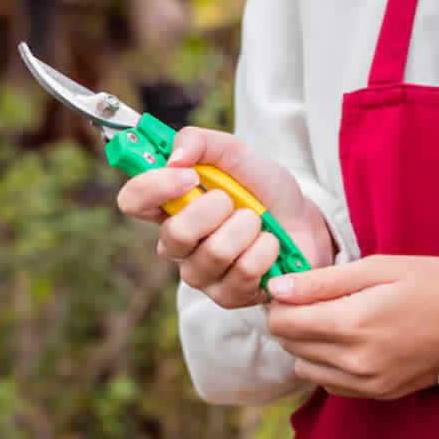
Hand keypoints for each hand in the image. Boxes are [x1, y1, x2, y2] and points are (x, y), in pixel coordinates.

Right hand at [117, 127, 335, 308]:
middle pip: (174, 234)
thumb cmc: (264, 189)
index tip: (189, 176)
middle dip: (215, 210)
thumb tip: (174, 158)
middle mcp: (177, 244)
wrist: (305, 220)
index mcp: (169, 206)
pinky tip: (269, 245)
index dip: (154, 187)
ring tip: (257, 222)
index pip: (133, 200)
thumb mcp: (236, 153)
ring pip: (214, 253)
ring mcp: (200, 274)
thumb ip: (200, 142)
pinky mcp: (228, 296)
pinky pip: (242, 273)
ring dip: (247, 228)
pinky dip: (265, 250)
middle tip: (234, 201)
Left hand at [266, 256, 438, 399]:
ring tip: (333, 317)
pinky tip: (348, 340)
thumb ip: (322, 281)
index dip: (280, 300)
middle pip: (289, 344)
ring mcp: (365, 383)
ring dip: (306, 342)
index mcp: (353, 324)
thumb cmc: (431, 284)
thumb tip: (276, 287)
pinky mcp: (375, 393)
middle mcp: (354, 361)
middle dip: (291, 318)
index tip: (294, 285)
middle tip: (314, 296)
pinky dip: (326, 362)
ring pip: (303, 367)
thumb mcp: (377, 268)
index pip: (283, 322)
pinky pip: (327, 383)